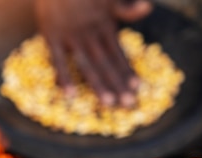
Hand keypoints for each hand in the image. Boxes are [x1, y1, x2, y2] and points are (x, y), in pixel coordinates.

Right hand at [34, 0, 151, 105]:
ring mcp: (70, 37)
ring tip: (108, 102)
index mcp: (104, 24)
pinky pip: (58, 61)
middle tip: (128, 103)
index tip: (136, 87)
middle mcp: (89, 33)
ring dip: (98, 84)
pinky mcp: (52, 37)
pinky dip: (64, 77)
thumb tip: (148, 9)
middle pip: (106, 62)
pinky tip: (70, 95)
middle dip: (117, 83)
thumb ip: (126, 7)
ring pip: (87, 64)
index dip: (127, 70)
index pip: (118, 52)